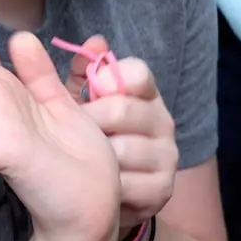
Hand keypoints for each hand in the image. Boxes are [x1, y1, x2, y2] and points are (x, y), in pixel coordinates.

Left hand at [66, 35, 178, 232]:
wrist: (104, 198)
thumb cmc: (92, 141)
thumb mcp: (83, 106)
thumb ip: (84, 75)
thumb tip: (94, 42)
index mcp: (145, 95)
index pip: (138, 73)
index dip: (108, 80)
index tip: (89, 94)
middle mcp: (163, 121)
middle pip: (122, 110)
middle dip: (89, 124)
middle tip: (73, 137)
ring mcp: (167, 156)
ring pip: (122, 150)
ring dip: (97, 161)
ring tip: (86, 165)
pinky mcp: (163, 189)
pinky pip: (127, 184)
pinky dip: (107, 189)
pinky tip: (101, 189)